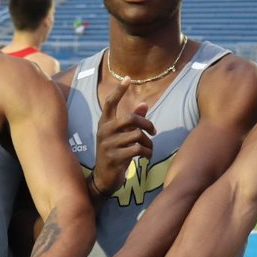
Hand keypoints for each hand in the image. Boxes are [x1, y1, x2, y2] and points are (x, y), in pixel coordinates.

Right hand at [92, 78, 154, 195]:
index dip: (119, 90)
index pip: (110, 102)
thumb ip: (132, 121)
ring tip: (149, 150)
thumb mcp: (121, 136)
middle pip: (130, 119)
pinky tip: (147, 157)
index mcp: (104, 123)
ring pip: (137, 136)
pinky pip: (137, 150)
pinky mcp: (114, 158)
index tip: (128, 78)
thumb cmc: (115, 153)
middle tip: (154, 132)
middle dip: (147, 124)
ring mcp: (108, 145)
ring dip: (149, 143)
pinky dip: (147, 153)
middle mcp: (104, 131)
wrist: (103, 178)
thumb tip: (144, 105)